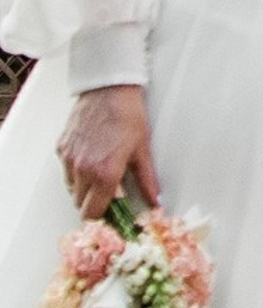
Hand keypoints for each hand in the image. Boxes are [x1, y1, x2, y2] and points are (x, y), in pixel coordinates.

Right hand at [60, 85, 158, 220]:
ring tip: (100, 172)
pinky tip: (91, 158)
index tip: (109, 216)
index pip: (93, 213)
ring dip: (83, 188)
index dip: (101, 218)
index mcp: (105, 174)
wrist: (109, 89)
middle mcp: (83, 170)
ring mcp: (69, 159)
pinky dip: (75, 172)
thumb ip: (147, 180)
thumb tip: (155, 201)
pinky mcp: (62, 148)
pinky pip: (65, 171)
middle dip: (93, 203)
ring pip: (71, 188)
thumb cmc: (128, 115)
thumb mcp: (143, 149)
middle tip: (108, 194)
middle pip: (80, 204)